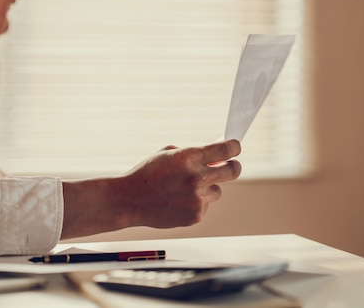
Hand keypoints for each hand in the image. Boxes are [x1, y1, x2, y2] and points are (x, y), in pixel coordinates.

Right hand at [61, 140, 240, 238]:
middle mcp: (196, 177)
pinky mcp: (195, 216)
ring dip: (207, 188)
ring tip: (183, 189)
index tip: (235, 147)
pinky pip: (206, 205)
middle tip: (231, 166)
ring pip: (217, 190)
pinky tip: (177, 201)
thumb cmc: (147, 174)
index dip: (234, 147)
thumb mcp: (167, 155)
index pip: (226, 150)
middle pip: (233, 171)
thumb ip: (193, 154)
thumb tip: (219, 155)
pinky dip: (196, 203)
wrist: (129, 201)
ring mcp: (196, 198)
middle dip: (234, 167)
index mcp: (188, 157)